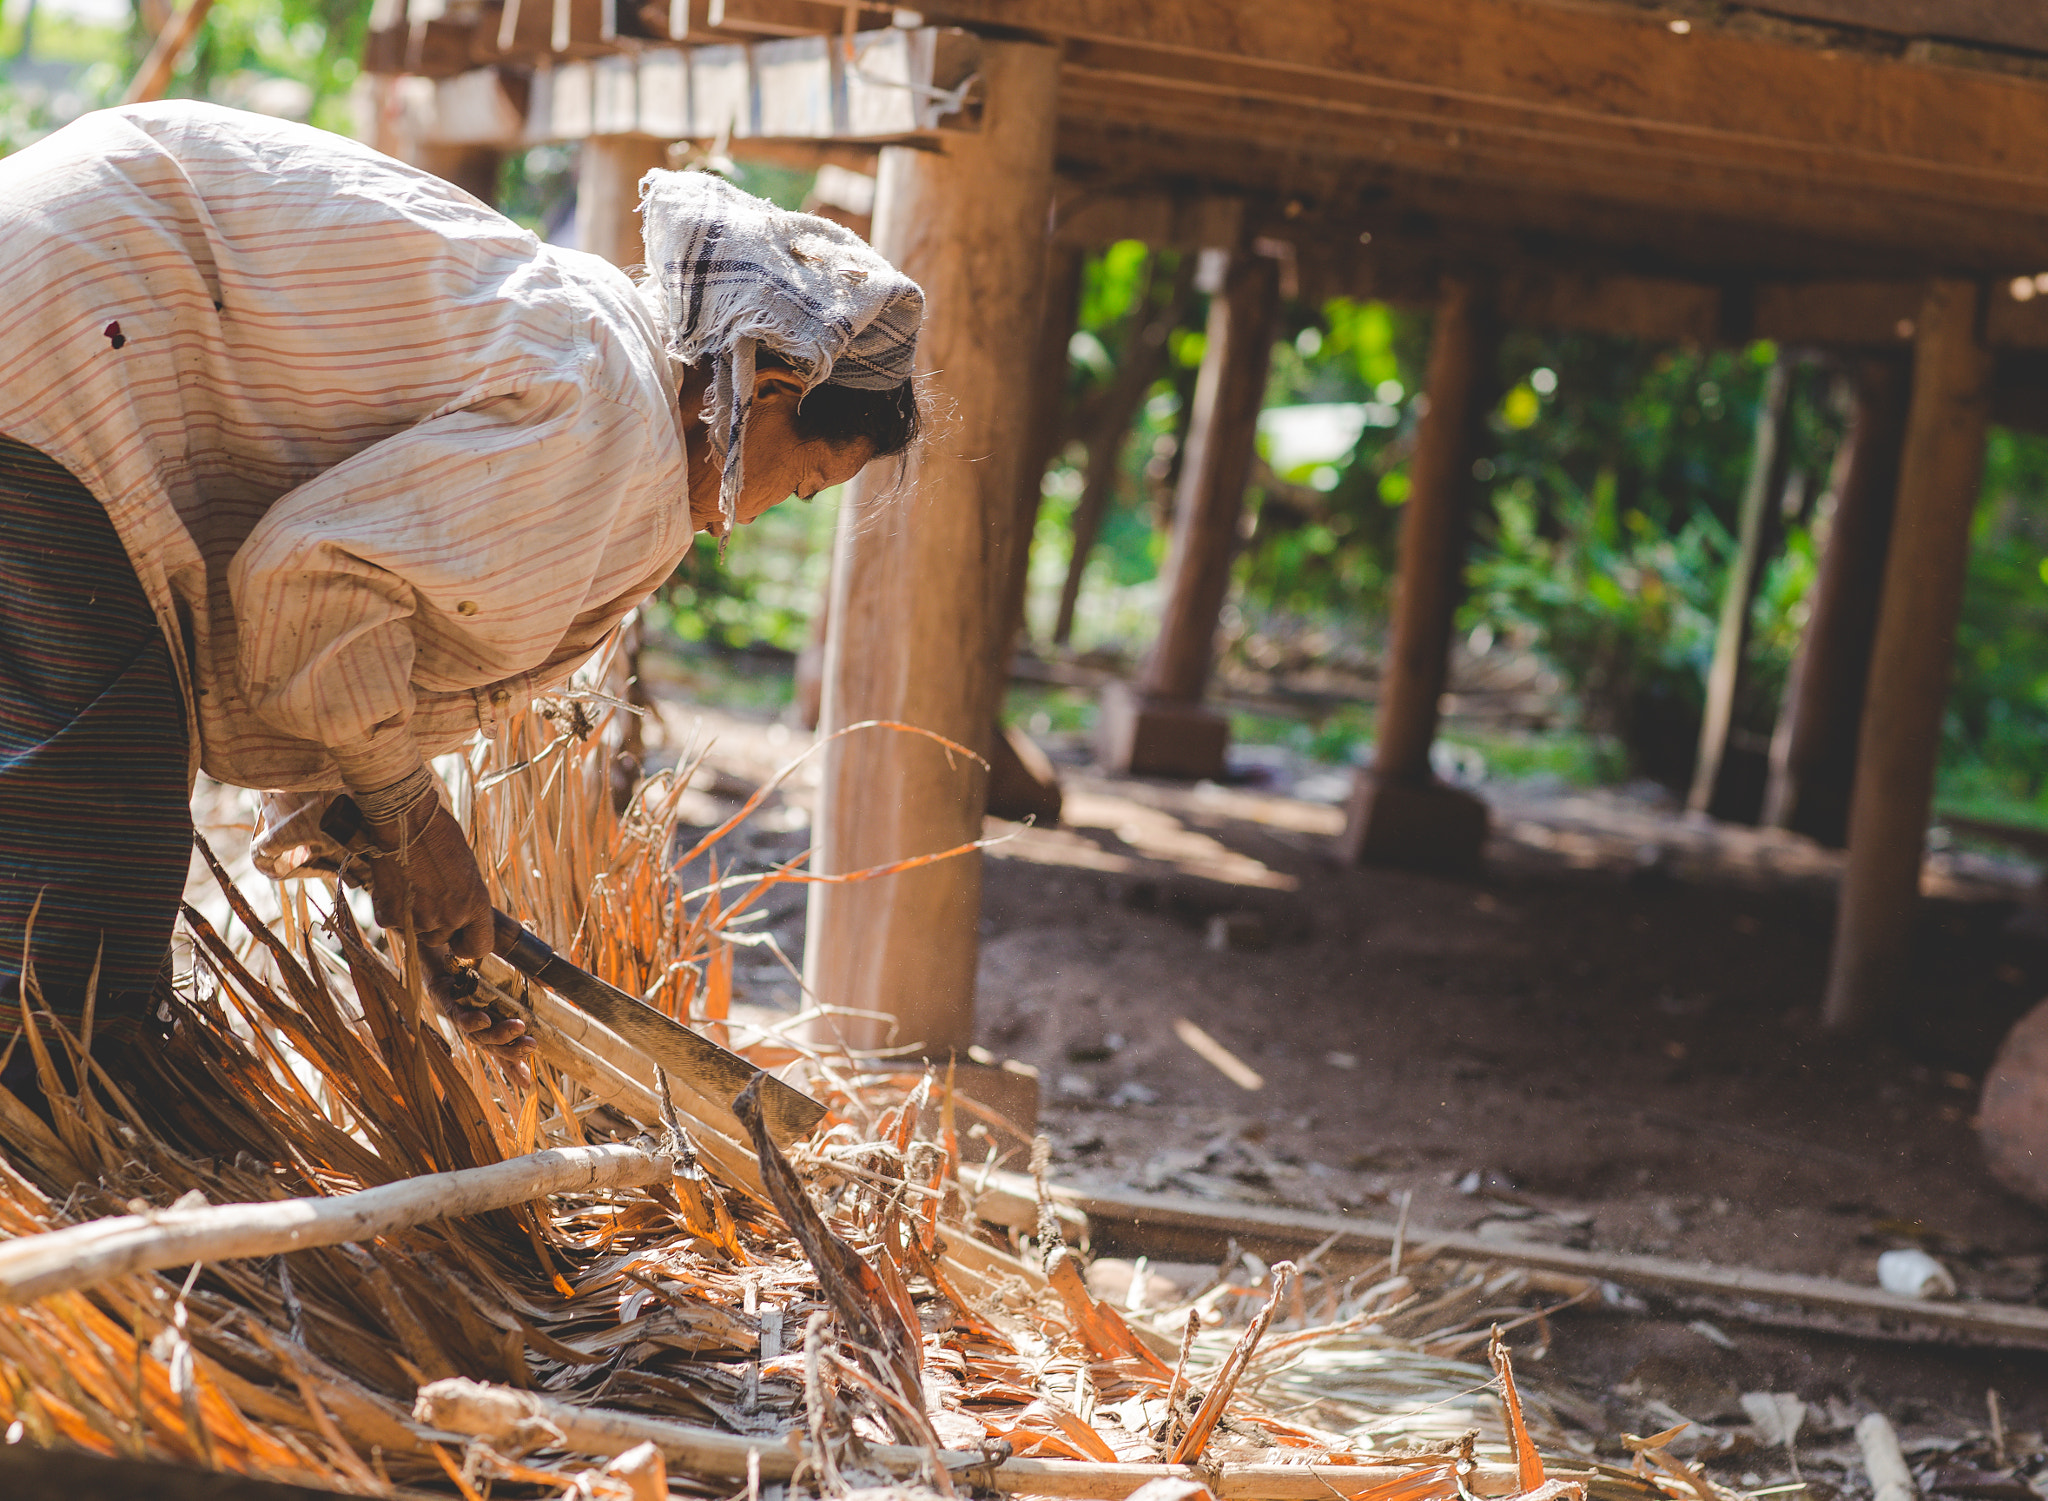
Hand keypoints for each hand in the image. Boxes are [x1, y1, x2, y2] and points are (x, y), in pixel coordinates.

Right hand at [361, 797, 494, 960]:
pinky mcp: (391, 915)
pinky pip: (391, 922)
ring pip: (416, 933)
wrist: (406, 819)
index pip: (479, 947)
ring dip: (412, 917)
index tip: (460, 937)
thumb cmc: (439, 835)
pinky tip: (394, 883)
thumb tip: (462, 916)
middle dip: (435, 924)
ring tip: (411, 885)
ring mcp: (420, 919)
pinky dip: (389, 908)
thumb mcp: (466, 869)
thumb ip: (465, 898)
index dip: (467, 944)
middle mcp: (450, 917)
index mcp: (476, 904)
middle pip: (441, 941)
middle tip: (428, 896)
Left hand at [421, 945, 536, 1071]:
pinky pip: (454, 1012)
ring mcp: (454, 1005)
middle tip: (532, 1045)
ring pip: (474, 1033)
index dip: (511, 1064)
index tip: (527, 1083)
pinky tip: (484, 1020)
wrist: (444, 919)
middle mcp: (469, 1013)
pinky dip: (470, 1020)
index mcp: (485, 1010)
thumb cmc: (474, 937)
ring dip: (497, 1035)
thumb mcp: (507, 957)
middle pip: (488, 1043)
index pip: (499, 1043)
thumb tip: (548, 988)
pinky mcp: (439, 992)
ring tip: (519, 1028)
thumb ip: (525, 975)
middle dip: (510, 1050)